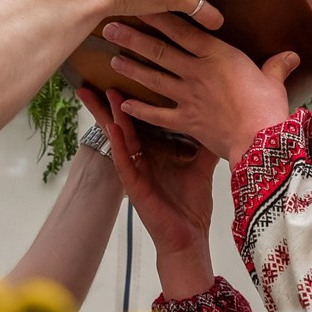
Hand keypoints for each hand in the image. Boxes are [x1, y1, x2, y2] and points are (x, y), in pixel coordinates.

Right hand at [79, 87, 218, 297]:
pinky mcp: (134, 186)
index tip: (122, 73)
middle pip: (120, 123)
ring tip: (103, 92)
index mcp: (154, 151)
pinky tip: (113, 128)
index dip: (128, 98)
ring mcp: (134, 171)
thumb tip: (219, 116)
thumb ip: (204, 140)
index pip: (137, 119)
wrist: (190, 238)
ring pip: (118, 137)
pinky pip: (123, 160)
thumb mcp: (200, 165)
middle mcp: (140, 158)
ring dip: (110, 115)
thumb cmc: (191, 204)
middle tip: (92, 77)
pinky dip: (118, 143)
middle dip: (106, 102)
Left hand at [103, 13, 299, 163]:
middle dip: (133, 38)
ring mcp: (188, 96)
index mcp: (217, 55)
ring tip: (113, 58)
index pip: (182, 29)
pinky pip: (157, 115)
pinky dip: (139, 110)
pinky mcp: (185, 121)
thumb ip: (276, 65)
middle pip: (159, 50)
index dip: (159, 16)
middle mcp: (196, 71)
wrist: (260, 139)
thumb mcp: (274, 79)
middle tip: (110, 27)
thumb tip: (291, 55)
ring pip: (153, 77)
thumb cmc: (268, 106)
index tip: (141, 3)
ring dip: (132, 67)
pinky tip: (124, 104)